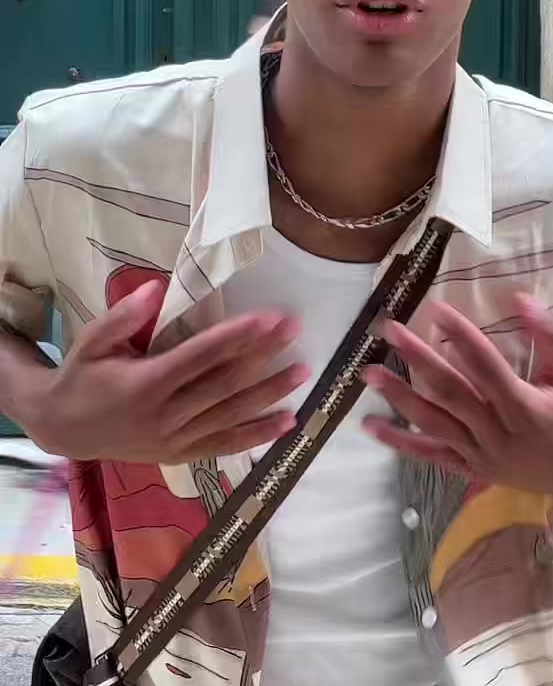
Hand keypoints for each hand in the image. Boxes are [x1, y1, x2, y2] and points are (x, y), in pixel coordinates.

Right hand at [28, 280, 306, 463]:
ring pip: (231, 415)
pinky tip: (288, 422)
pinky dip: (258, 435)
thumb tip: (157, 287)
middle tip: (294, 330)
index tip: (268, 318)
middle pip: (224, 383)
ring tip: (302, 372)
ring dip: (269, 393)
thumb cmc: (80, 377)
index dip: (237, 337)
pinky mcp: (180, 455)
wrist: (61, 430)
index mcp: (145, 384)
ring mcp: (175, 439)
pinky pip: (225, 445)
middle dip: (263, 356)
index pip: (201, 356)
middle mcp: (165, 415)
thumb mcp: (91, 341)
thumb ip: (123, 316)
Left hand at [362, 295, 552, 499]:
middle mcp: (498, 433)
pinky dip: (400, 441)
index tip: (436, 308)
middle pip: (451, 392)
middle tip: (390, 330)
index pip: (486, 365)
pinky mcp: (469, 468)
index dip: (461, 335)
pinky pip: (430, 455)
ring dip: (400, 397)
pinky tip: (371, 426)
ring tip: (369, 373)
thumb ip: (551, 338)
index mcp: (525, 408)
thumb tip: (523, 299)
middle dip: (418, 358)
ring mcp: (480, 454)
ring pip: (434, 423)